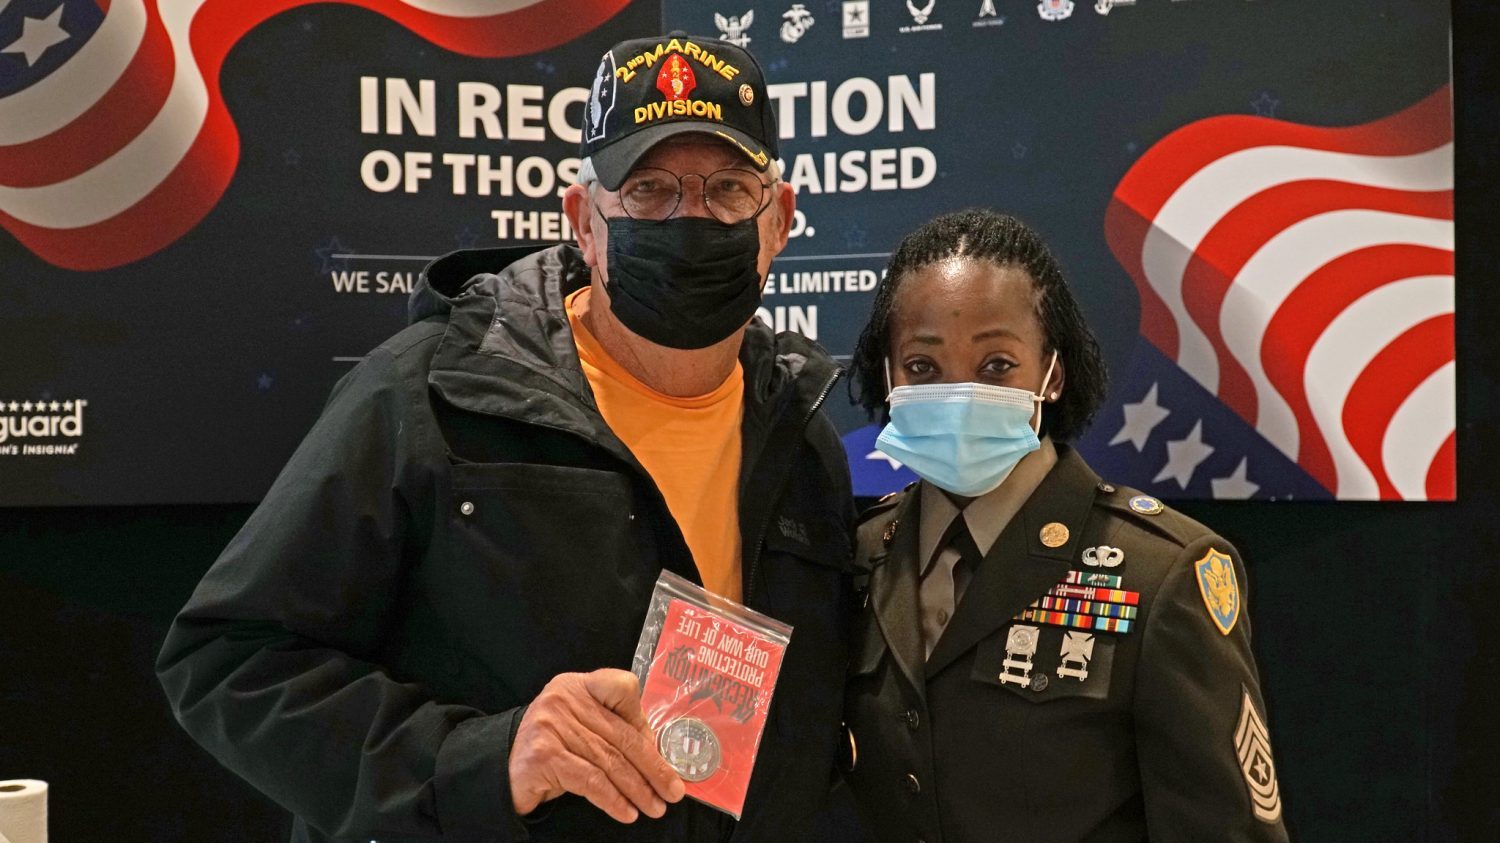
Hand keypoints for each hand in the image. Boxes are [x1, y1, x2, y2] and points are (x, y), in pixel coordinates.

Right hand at [508, 669, 685, 822]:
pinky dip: (613, 800)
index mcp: (578, 685)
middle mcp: (564, 699)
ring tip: (655, 807)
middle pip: (622, 735)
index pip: (622, 686)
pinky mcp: (544, 756)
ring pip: (609, 761)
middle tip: (673, 791)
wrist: (502, 769)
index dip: (643, 719)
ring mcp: (551, 726)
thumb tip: (657, 755)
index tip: (660, 750)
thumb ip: (613, 729)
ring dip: (638, 789)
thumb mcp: (583, 728)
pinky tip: (627, 812)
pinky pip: (590, 781)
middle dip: (653, 767)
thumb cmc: (552, 748)